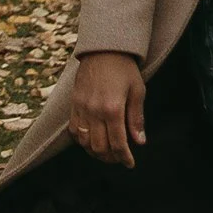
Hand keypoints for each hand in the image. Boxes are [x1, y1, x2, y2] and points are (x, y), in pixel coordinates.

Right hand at [69, 49, 146, 166]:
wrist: (103, 48)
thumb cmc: (124, 68)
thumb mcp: (138, 90)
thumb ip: (136, 118)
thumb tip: (140, 142)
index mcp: (113, 108)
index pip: (118, 143)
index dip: (124, 157)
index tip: (130, 163)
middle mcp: (94, 111)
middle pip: (99, 147)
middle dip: (110, 158)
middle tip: (119, 157)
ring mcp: (81, 108)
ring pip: (84, 143)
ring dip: (96, 152)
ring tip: (107, 152)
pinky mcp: (73, 105)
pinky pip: (73, 131)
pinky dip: (82, 141)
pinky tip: (92, 140)